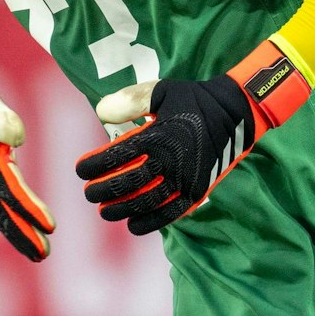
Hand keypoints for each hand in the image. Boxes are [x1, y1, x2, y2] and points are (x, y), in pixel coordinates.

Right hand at [0, 36, 55, 260]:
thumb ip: (1, 119)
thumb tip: (16, 137)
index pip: (10, 190)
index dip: (30, 208)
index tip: (50, 225)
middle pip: (4, 212)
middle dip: (24, 234)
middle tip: (44, 253)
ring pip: (2, 216)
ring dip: (21, 235)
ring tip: (41, 254)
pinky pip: (1, 210)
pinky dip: (14, 224)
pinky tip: (28, 237)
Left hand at [76, 40, 312, 234]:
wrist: (234, 113)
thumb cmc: (191, 100)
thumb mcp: (160, 90)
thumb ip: (129, 100)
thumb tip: (101, 113)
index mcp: (158, 136)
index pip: (114, 157)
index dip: (92, 166)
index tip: (80, 170)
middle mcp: (170, 162)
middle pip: (126, 184)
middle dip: (102, 191)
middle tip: (89, 193)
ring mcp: (184, 180)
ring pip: (145, 203)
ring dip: (121, 210)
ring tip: (105, 211)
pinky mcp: (197, 192)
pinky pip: (170, 214)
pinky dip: (149, 223)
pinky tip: (133, 225)